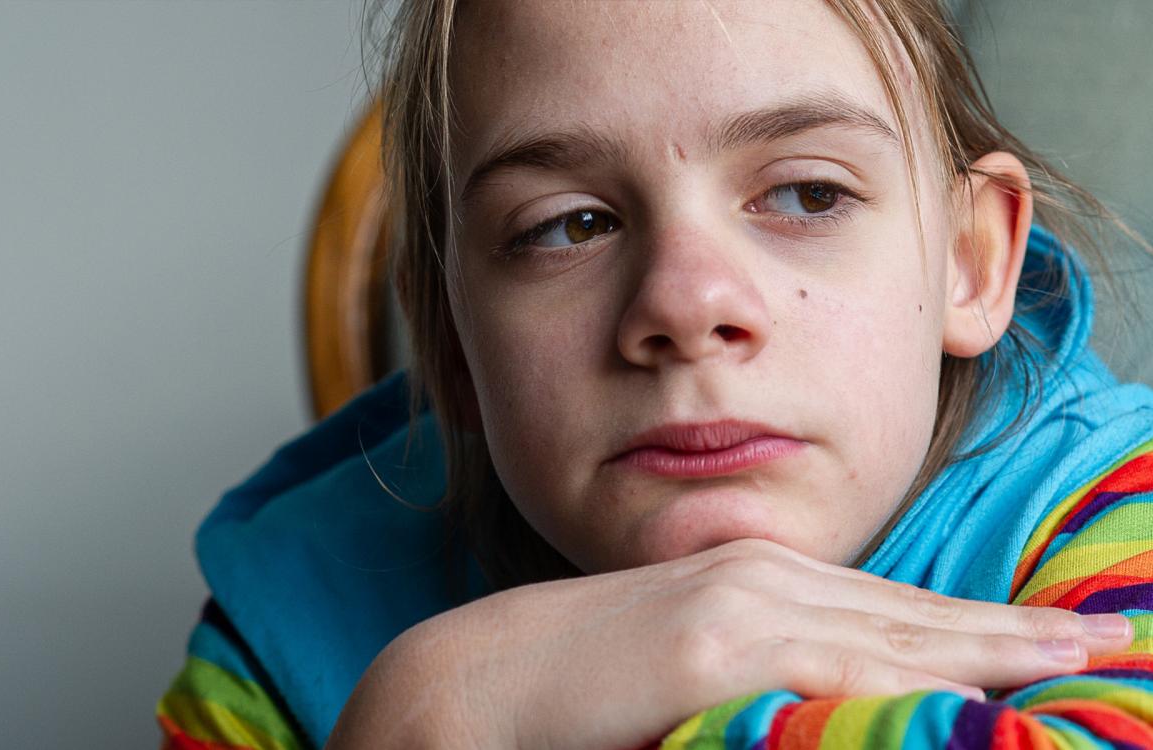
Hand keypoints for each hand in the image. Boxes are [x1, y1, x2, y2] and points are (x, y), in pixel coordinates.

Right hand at [327, 538, 1131, 749]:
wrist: (472, 683)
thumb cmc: (570, 684)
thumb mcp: (677, 664)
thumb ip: (754, 669)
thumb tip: (821, 699)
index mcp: (749, 578)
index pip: (887, 607)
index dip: (978, 622)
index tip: (1054, 635)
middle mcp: (758, 576)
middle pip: (913, 613)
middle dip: (1017, 631)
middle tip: (1111, 641)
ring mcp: (739, 603)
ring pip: (900, 633)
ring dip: (998, 648)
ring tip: (1081, 657)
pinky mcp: (715, 646)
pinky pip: (843, 670)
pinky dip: (922, 678)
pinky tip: (987, 693)